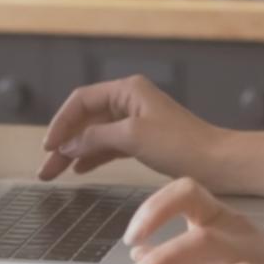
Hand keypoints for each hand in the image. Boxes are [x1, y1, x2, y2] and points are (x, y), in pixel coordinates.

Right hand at [37, 74, 224, 183]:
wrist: (218, 163)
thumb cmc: (184, 144)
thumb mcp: (133, 137)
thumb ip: (96, 137)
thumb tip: (69, 143)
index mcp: (128, 90)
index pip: (81, 100)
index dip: (61, 122)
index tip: (48, 145)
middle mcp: (130, 101)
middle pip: (85, 118)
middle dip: (63, 142)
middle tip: (45, 167)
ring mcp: (136, 121)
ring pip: (95, 134)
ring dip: (74, 153)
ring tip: (55, 173)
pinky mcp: (142, 140)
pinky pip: (109, 146)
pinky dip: (93, 157)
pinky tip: (79, 169)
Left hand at [94, 177, 263, 263]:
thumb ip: (178, 260)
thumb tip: (135, 252)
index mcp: (219, 220)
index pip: (184, 191)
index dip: (153, 205)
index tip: (128, 235)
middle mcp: (233, 229)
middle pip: (188, 208)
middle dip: (149, 229)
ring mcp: (253, 252)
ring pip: (205, 241)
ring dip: (165, 259)